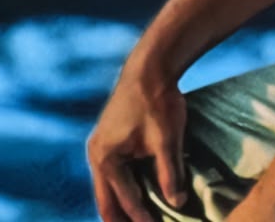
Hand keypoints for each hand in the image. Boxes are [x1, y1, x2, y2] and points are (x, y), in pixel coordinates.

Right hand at [86, 62, 188, 221]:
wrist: (149, 68)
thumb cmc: (157, 101)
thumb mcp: (166, 140)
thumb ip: (170, 173)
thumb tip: (178, 203)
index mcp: (106, 158)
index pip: (126, 198)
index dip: (142, 218)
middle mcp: (96, 155)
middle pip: (106, 201)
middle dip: (121, 219)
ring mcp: (99, 148)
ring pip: (107, 189)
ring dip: (121, 206)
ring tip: (138, 221)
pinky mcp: (108, 141)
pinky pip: (112, 176)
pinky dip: (122, 190)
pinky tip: (136, 198)